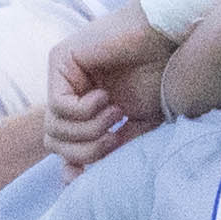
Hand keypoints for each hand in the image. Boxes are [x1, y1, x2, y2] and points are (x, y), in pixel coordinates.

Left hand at [43, 9, 165, 167]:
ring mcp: (62, 76)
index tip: (86, 176)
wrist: (167, 43)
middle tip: (115, 136)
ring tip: (116, 111)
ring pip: (53, 128)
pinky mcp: (59, 60)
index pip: (62, 146)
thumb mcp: (137, 126)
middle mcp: (69, 91)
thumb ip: (112, 148)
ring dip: (89, 129)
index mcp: (84, 108)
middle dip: (86, 150)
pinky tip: (105, 95)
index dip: (73, 165)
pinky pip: (58, 105)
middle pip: (54, 142)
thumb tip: (77, 176)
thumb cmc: (159, 79)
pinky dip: (84, 110)